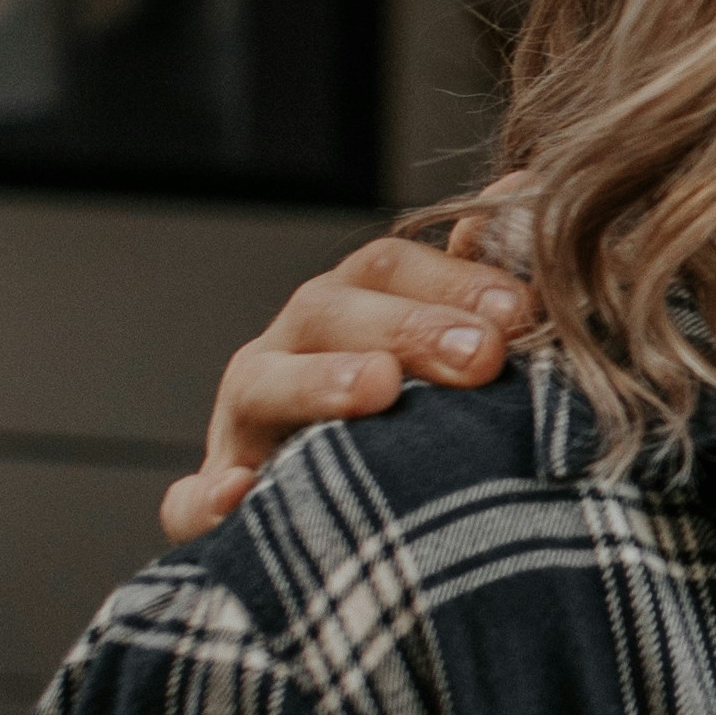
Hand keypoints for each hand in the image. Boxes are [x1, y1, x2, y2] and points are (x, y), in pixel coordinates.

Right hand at [159, 221, 542, 544]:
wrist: (360, 529)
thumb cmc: (421, 425)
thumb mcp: (456, 351)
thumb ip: (482, 279)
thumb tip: (523, 186)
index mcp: (346, 312)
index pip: (388, 268)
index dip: (453, 280)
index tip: (522, 313)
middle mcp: (288, 355)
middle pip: (328, 313)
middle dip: (408, 327)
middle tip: (482, 355)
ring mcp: (244, 426)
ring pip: (261, 386)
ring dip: (319, 384)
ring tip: (378, 387)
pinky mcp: (216, 504)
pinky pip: (192, 502)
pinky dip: (205, 500)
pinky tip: (237, 496)